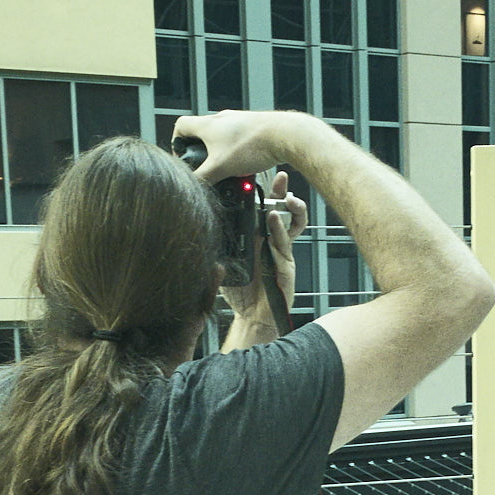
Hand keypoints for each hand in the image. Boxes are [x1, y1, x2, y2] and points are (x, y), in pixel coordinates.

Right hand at [173, 110, 319, 183]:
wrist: (285, 135)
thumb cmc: (254, 145)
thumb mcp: (221, 167)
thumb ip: (203, 177)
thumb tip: (192, 186)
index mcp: (208, 124)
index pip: (181, 125)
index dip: (177, 141)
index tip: (183, 156)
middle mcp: (223, 118)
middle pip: (202, 132)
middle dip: (201, 151)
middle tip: (205, 167)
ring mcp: (239, 121)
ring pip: (222, 137)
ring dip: (220, 153)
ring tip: (227, 169)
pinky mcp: (254, 127)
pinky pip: (239, 140)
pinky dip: (237, 152)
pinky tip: (245, 165)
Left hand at [221, 172, 308, 319]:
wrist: (252, 317)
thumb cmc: (241, 293)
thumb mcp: (225, 262)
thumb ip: (220, 245)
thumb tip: (204, 224)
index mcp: (258, 240)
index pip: (263, 211)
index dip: (264, 194)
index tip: (259, 176)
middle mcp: (272, 244)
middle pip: (282, 213)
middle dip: (282, 194)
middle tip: (281, 178)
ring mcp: (281, 255)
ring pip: (289, 228)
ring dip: (287, 212)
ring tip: (284, 197)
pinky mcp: (286, 269)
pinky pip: (283, 248)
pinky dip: (279, 233)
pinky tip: (273, 221)